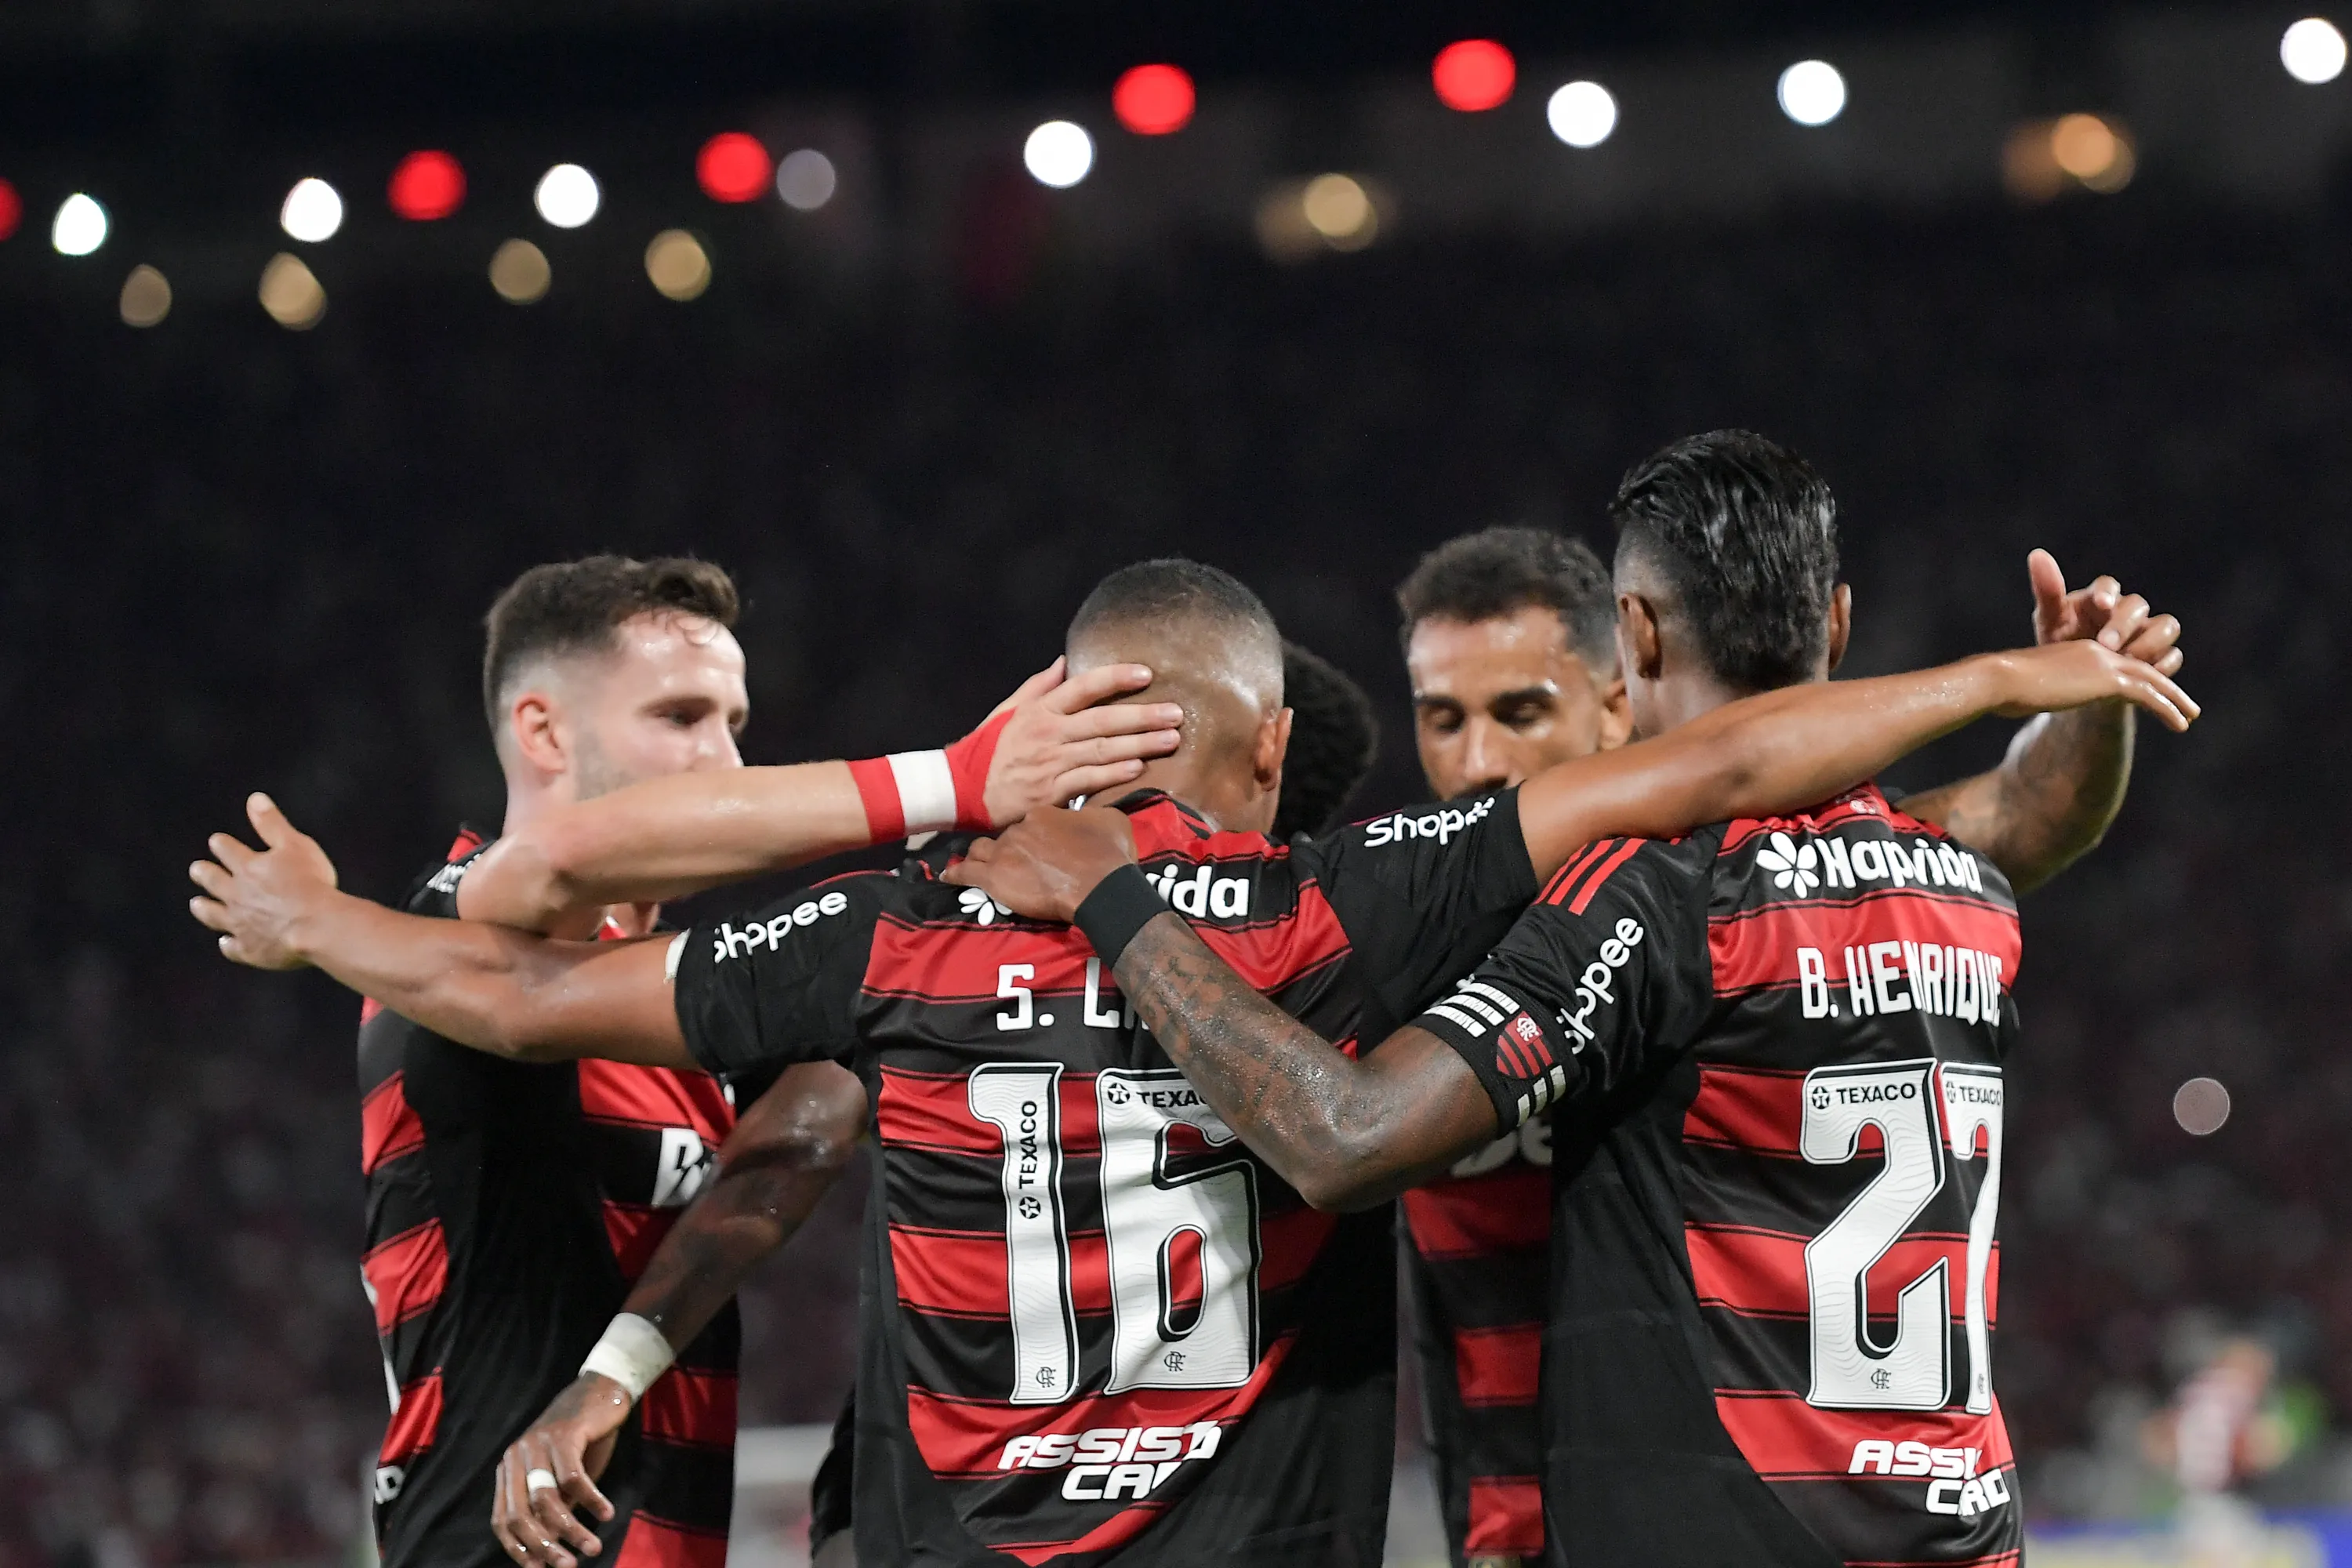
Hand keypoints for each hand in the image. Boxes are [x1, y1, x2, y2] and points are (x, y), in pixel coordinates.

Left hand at [187, 793, 339, 967]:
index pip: (228, 851)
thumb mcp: (295, 845)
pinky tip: (225, 942)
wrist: (316, 926)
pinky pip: (233, 947)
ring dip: (205, 909)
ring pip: (215, 915)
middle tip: (196, 870)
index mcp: (248, 868)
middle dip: (205, 874)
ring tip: (196, 904)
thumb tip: (254, 798)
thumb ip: (272, 824)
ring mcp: (241, 924)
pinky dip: (228, 944)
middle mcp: (237, 896)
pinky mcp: (250, 949)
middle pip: (214, 882)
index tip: (216, 842)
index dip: (222, 845)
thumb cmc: (310, 883)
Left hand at [491, 1373, 629, 1567]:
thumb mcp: (564, 1477)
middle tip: (569, 1565)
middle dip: (544, 1546)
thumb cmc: (583, 1438)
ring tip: (593, 1546)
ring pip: (546, 1499)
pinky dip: (591, 1499)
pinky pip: (573, 1478)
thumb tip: (551, 1549)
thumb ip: (554, 1506)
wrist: (602, 1390)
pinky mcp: (563, 1435)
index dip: (518, 1549)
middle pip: (520, 1515)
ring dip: (571, 1529)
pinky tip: (606, 1513)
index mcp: (510, 1469)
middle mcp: (516, 1457)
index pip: (502, 1521)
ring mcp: (537, 1444)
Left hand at [945, 806, 1139, 922]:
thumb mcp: (1110, 820)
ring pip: (982, 849)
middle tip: (1024, 862)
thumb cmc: (1109, 855)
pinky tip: (949, 875)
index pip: (1030, 820)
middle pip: (1007, 834)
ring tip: (986, 865)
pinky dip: (957, 873)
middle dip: (1013, 846)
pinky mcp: (993, 877)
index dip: (1036, 834)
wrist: (1100, 886)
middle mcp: (1018, 827)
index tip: (1044, 846)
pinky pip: (965, 872)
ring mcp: (1003, 851)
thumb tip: (1088, 815)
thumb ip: (1091, 814)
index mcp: (1042, 812)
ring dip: (986, 856)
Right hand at [981, 659, 1183, 828]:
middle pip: (1103, 720)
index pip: (1083, 687)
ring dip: (1140, 744)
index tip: (1147, 674)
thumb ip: (1039, 686)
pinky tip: (1139, 768)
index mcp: (1040, 711)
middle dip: (1143, 715)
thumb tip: (1065, 661)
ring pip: (1102, 751)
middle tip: (1176, 713)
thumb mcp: (1008, 710)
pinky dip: (1114, 775)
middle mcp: (1047, 734)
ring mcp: (1049, 764)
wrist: (961, 791)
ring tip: (1171, 739)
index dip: (1116, 678)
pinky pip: (1088, 781)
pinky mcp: (1049, 793)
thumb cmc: (988, 749)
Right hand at [1988, 641, 2198, 731]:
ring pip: (2152, 680)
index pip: (2120, 665)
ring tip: (2189, 717)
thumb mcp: (2024, 688)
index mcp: (2080, 654)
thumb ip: (2036, 691)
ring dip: (2174, 699)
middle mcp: (2097, 654)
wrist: (2001, 679)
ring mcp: (2104, 665)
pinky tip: (2180, 724)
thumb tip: (2020, 703)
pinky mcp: (2108, 680)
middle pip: (2142, 669)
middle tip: (2186, 707)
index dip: (2141, 680)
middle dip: (2166, 689)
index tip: (2155, 696)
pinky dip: (2167, 708)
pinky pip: (2148, 694)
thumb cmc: (2002, 687)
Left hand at [2028, 549, 2184, 674]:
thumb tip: (2036, 554)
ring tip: (2125, 660)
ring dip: (2149, 642)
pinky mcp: (2161, 655)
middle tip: (2105, 645)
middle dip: (2123, 624)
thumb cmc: (2061, 643)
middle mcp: (2128, 611)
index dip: (2107, 593)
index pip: (2109, 585)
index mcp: (2100, 597)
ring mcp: (2148, 632)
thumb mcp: (2050, 621)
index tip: (2100, 603)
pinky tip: (2141, 675)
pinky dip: (2162, 664)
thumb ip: (2047, 591)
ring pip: (2167, 626)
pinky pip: (2173, 656)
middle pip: (2139, 605)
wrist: (2073, 680)